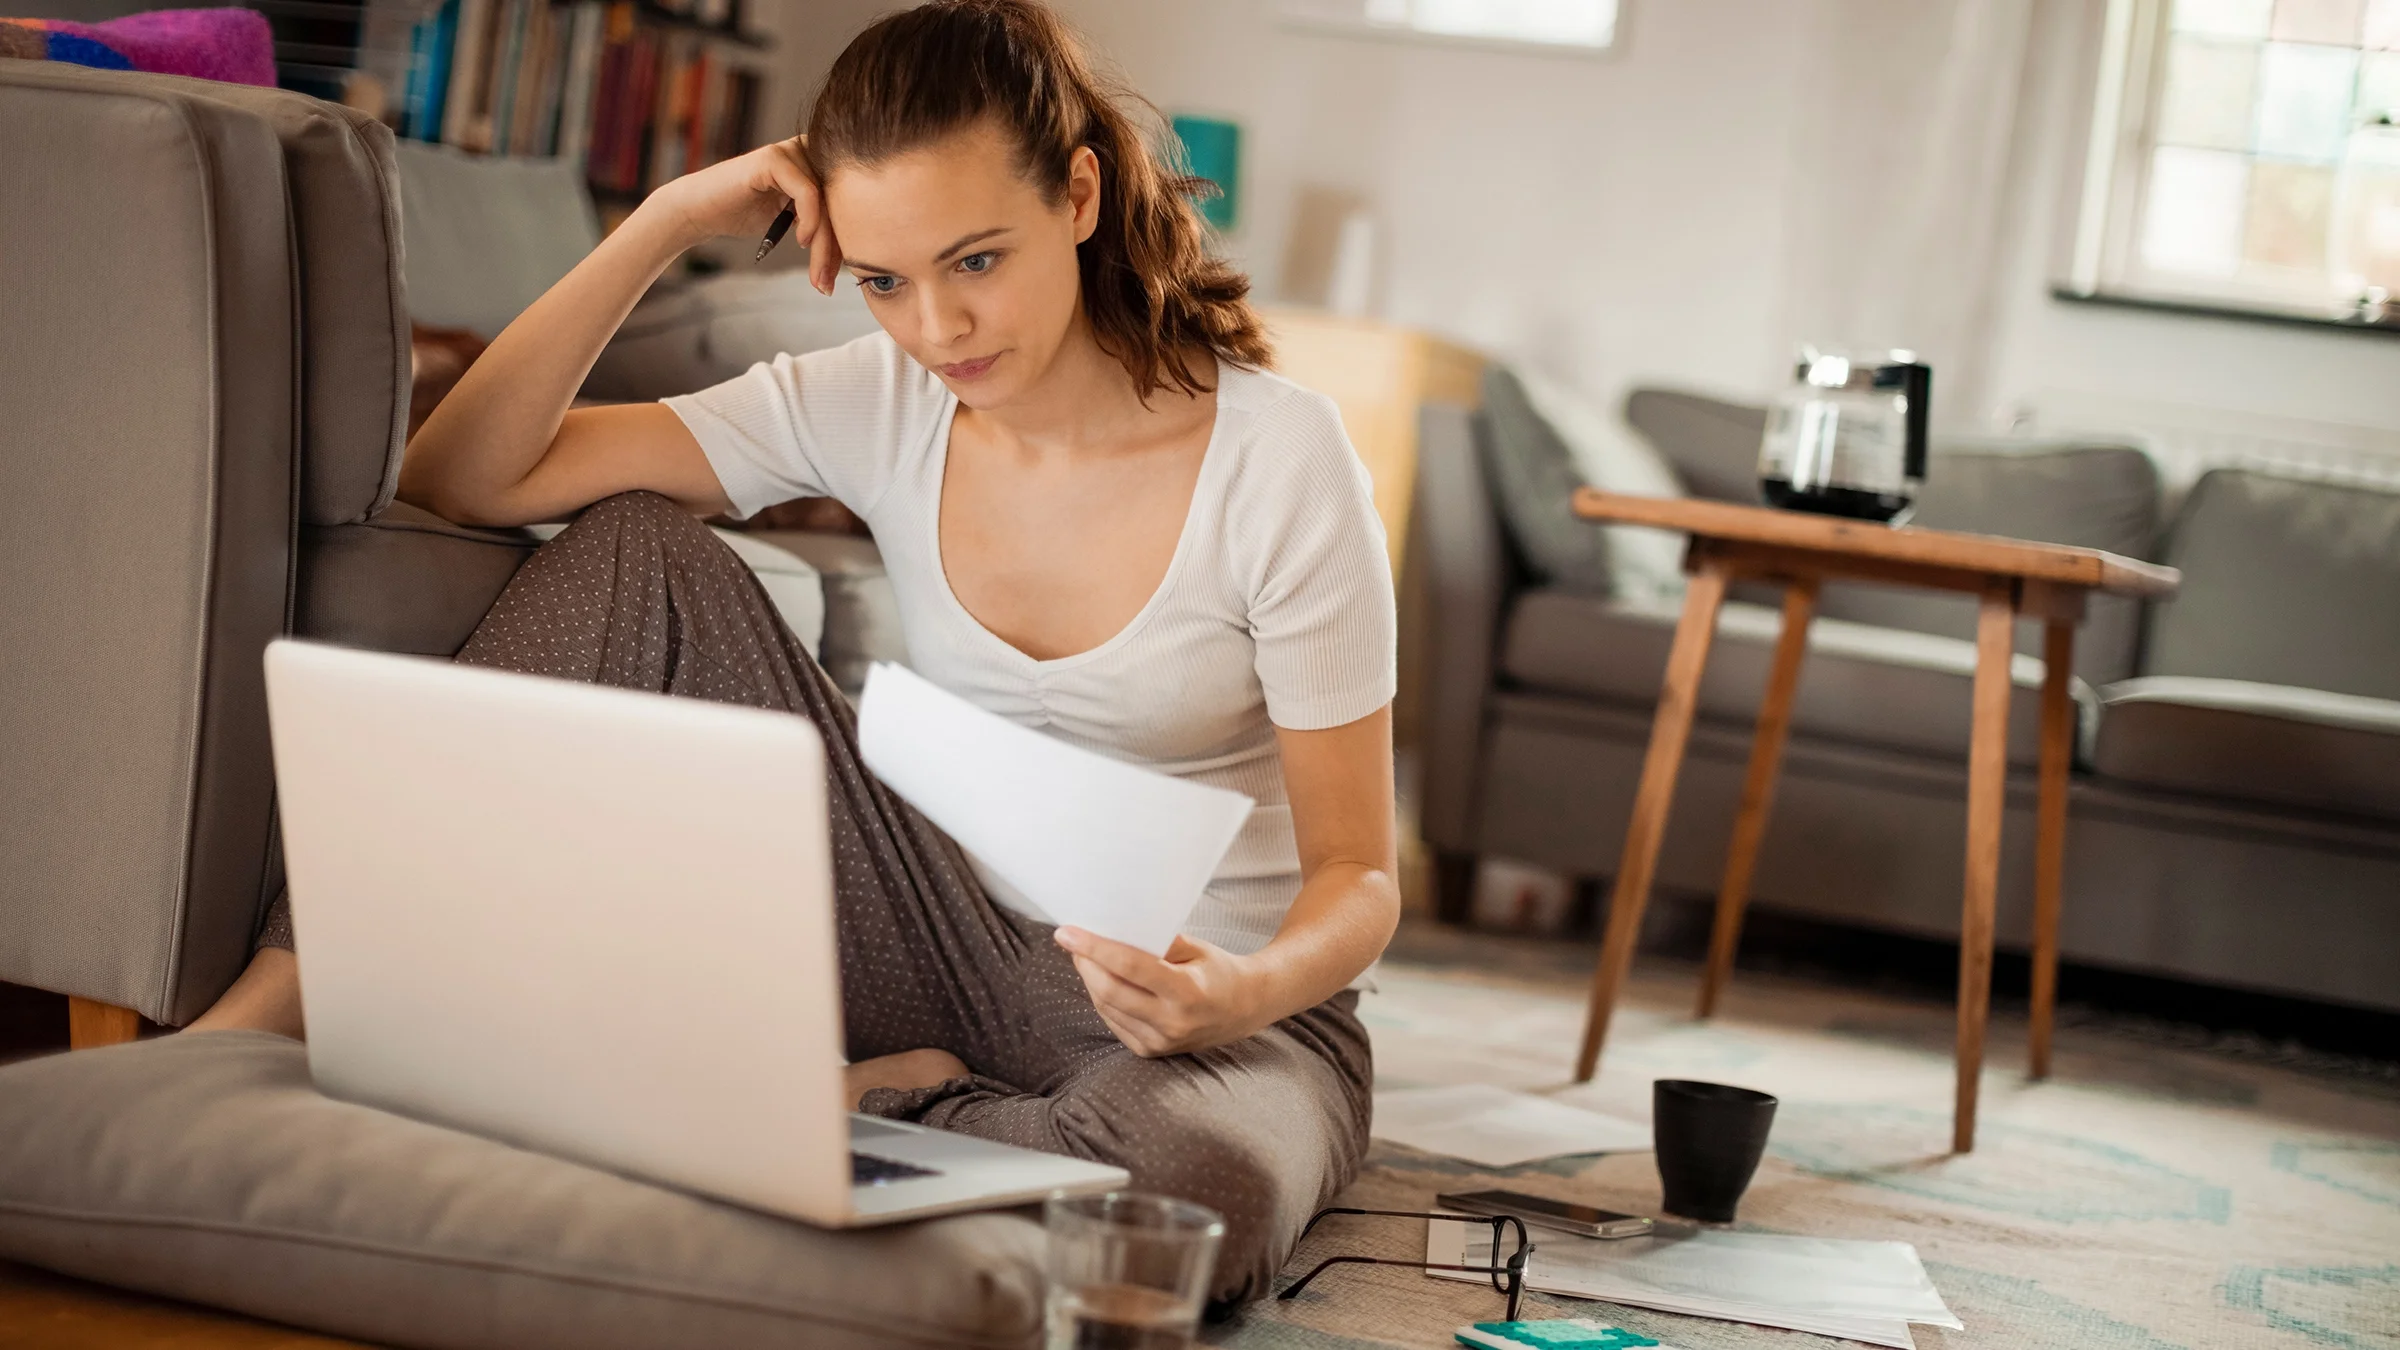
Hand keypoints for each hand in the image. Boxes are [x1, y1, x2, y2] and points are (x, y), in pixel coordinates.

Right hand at [645, 136, 842, 293]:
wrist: (701, 210)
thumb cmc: (745, 215)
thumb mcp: (795, 223)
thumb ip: (825, 227)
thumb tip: (864, 254)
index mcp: (817, 162)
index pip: (847, 204)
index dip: (845, 244)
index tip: (836, 280)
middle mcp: (809, 150)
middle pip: (839, 204)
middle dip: (835, 250)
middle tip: (826, 285)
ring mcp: (792, 150)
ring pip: (826, 202)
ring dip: (823, 245)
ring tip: (816, 275)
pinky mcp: (774, 158)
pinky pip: (807, 192)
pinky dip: (809, 220)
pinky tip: (800, 240)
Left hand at [1055, 927, 1267, 1056]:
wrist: (1242, 1010)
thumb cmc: (1216, 971)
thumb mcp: (1195, 948)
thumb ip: (1157, 941)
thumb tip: (1110, 930)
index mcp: (1187, 993)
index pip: (1130, 967)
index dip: (1094, 948)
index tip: (1066, 932)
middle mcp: (1173, 1023)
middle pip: (1110, 990)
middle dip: (1084, 963)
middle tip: (1072, 941)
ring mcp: (1160, 1042)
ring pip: (1106, 1007)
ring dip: (1090, 980)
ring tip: (1086, 956)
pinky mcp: (1150, 1052)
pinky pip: (1113, 1021)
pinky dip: (1102, 998)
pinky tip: (1103, 980)